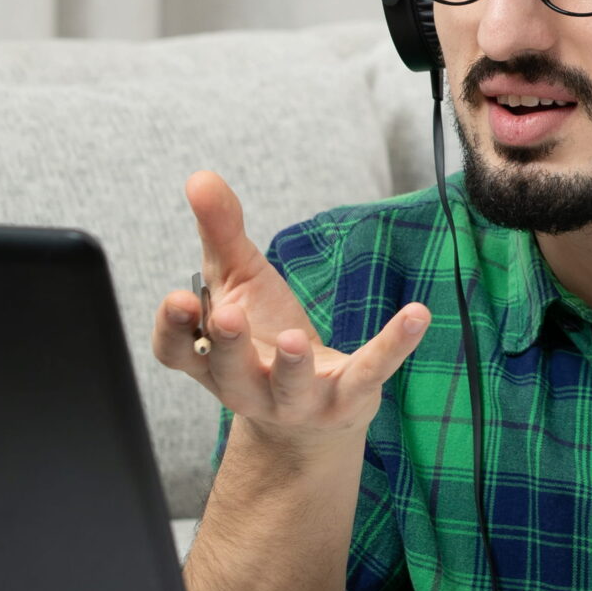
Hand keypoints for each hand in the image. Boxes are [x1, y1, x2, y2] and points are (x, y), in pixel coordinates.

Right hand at [149, 170, 430, 467]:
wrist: (309, 413)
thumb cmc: (263, 335)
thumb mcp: (241, 281)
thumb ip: (221, 233)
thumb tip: (199, 177)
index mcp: (210, 359)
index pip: (177, 350)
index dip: (174, 328)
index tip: (181, 299)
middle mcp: (245, 386)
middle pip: (230, 370)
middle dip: (229, 344)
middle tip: (231, 315)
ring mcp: (297, 400)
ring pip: (289, 387)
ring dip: (291, 364)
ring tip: (293, 337)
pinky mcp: (347, 398)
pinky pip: (370, 372)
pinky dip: (394, 344)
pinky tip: (417, 314)